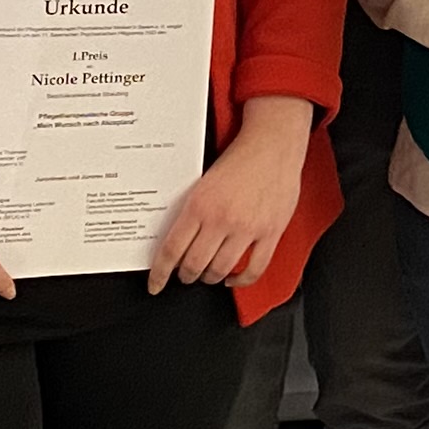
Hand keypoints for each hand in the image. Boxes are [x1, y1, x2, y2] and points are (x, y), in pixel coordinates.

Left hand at [150, 99, 316, 290]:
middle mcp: (222, 219)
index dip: (160, 273)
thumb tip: (178, 240)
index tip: (155, 284)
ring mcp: (247, 228)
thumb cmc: (240, 158)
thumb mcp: (203, 182)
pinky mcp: (270, 232)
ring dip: (210, 278)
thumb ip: (193, 212)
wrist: (272, 144)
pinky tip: (234, 278)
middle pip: (194, 265)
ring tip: (207, 275)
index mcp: (200, 205)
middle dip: (186, 275)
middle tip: (185, 274)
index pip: (172, 250)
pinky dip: (241, 280)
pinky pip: (254, 269)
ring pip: (221, 270)